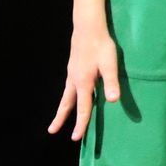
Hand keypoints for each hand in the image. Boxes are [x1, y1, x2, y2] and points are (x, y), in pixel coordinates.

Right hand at [47, 25, 119, 141]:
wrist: (88, 27)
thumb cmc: (101, 45)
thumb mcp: (110, 64)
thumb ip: (111, 82)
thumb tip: (113, 101)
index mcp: (84, 82)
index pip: (82, 108)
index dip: (81, 124)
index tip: (76, 137)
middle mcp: (74, 80)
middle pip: (67, 104)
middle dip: (61, 118)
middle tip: (52, 131)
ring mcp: (72, 74)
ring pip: (65, 96)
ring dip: (62, 108)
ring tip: (57, 119)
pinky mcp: (73, 68)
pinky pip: (68, 88)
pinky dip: (66, 97)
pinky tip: (71, 98)